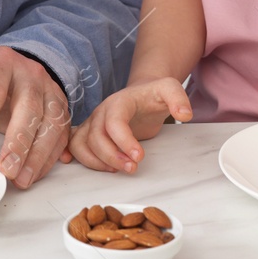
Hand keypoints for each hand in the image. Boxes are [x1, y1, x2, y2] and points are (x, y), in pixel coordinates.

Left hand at [0, 46, 70, 189]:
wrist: (5, 70)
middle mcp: (28, 73)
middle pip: (29, 106)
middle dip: (17, 141)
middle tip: (5, 170)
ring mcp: (48, 89)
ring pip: (51, 121)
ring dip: (38, 154)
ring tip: (20, 179)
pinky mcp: (60, 108)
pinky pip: (61, 134)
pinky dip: (50, 157)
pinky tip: (33, 173)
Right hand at [66, 78, 191, 173]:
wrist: (142, 94)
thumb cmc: (153, 95)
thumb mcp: (170, 89)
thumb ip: (179, 98)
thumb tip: (185, 114)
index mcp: (119, 101)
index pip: (114, 121)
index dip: (123, 141)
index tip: (139, 156)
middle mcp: (102, 111)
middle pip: (96, 136)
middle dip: (112, 156)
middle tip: (132, 168)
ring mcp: (93, 122)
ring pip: (81, 143)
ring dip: (96, 161)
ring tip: (117, 170)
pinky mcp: (90, 132)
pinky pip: (74, 145)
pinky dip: (73, 155)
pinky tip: (76, 164)